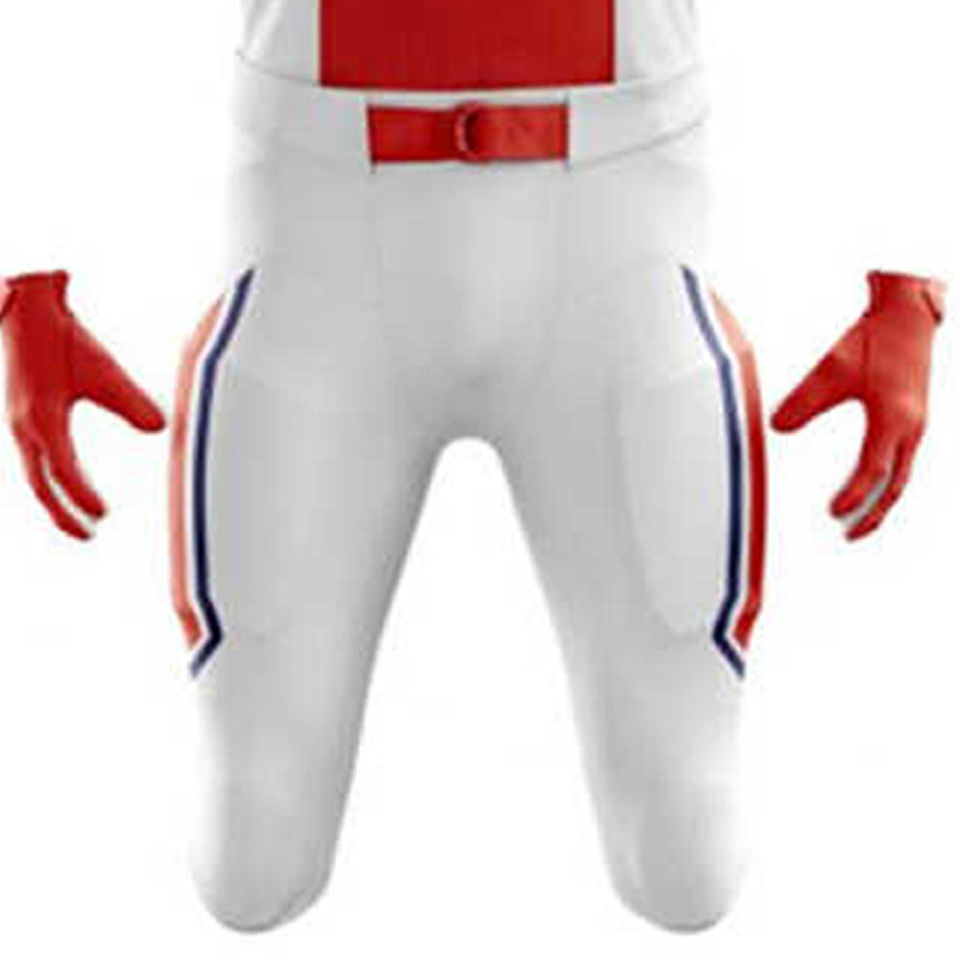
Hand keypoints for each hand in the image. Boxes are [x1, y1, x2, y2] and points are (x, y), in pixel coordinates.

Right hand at [0, 271, 165, 539]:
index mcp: (42, 419)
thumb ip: (131, 401)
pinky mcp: (20, 414)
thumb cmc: (60, 337)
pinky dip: (46, 477)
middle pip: (40, 484)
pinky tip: (63, 479)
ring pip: (32, 472)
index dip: (81, 496)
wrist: (22, 308)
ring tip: (77, 517)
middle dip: (62, 513)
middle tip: (87, 535)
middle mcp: (23, 426)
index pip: (62, 472)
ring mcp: (17, 421)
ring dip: (54, 498)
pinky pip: (31, 457)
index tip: (103, 515)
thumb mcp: (102, 370)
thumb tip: (159, 429)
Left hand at [772, 271, 943, 539]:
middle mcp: (912, 426)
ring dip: (883, 502)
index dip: (854, 495)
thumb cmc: (875, 338)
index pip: (873, 470)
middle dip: (874, 514)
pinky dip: (889, 482)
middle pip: (896, 486)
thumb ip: (805, 400)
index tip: (834, 513)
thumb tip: (778, 426)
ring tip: (860, 522)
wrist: (909, 315)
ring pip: (903, 476)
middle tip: (850, 536)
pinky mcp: (915, 419)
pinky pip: (905, 461)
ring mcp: (917, 424)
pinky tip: (872, 486)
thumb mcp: (833, 368)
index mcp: (894, 417)